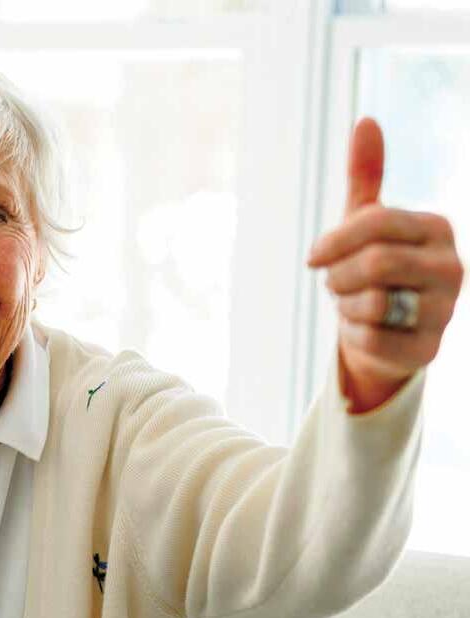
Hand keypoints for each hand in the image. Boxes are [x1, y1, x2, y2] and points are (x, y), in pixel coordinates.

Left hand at [308, 117, 463, 412]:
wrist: (384, 333)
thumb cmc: (371, 272)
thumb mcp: (366, 224)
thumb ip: (366, 177)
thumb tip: (365, 121)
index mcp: (436, 229)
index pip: (378, 223)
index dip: (334, 241)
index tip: (313, 258)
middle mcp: (451, 267)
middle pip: (373, 264)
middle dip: (339, 278)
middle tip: (337, 285)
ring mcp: (445, 310)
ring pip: (370, 303)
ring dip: (345, 307)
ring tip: (355, 306)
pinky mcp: (428, 349)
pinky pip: (369, 338)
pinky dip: (352, 335)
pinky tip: (363, 331)